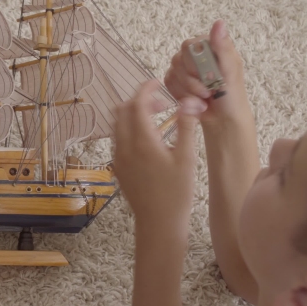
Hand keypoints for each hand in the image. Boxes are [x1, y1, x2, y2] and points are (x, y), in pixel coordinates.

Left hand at [114, 81, 201, 226]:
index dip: (146, 89)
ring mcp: (118, 157)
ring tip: (156, 119)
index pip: (137, 103)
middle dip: (139, 100)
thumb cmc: (176, 193)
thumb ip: (186, 126)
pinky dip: (129, 129)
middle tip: (161, 103)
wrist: (158, 222)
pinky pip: (118, 139)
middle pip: (122, 110)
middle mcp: (124, 147)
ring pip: (117, 124)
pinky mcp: (117, 167)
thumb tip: (189, 101)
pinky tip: (149, 139)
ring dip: (133, 115)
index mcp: (142, 141)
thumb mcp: (186, 158)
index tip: (158, 83)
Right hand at [164, 20, 249, 126]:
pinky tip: (194, 100)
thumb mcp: (231, 71)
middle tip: (208, 90)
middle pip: (178, 59)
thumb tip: (219, 23)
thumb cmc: (232, 96)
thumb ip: (223, 47)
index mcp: (210, 47)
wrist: (223, 119)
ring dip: (187, 90)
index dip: (193, 62)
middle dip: (191, 80)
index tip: (207, 76)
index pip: (189, 45)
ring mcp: (184, 68)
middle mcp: (195, 55)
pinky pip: (168, 84)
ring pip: (172, 73)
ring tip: (204, 98)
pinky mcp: (175, 82)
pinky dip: (180, 94)